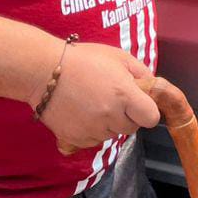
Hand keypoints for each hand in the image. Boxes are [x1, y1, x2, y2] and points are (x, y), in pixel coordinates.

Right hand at [32, 42, 159, 153]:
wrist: (44, 71)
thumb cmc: (84, 59)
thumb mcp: (119, 57)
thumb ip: (142, 73)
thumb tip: (154, 88)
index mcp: (124, 94)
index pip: (151, 118)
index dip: (148, 111)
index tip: (140, 104)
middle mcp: (110, 115)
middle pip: (132, 128)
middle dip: (127, 116)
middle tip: (113, 99)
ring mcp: (92, 129)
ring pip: (112, 134)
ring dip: (109, 123)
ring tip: (94, 103)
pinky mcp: (75, 139)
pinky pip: (93, 140)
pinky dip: (92, 130)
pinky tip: (82, 112)